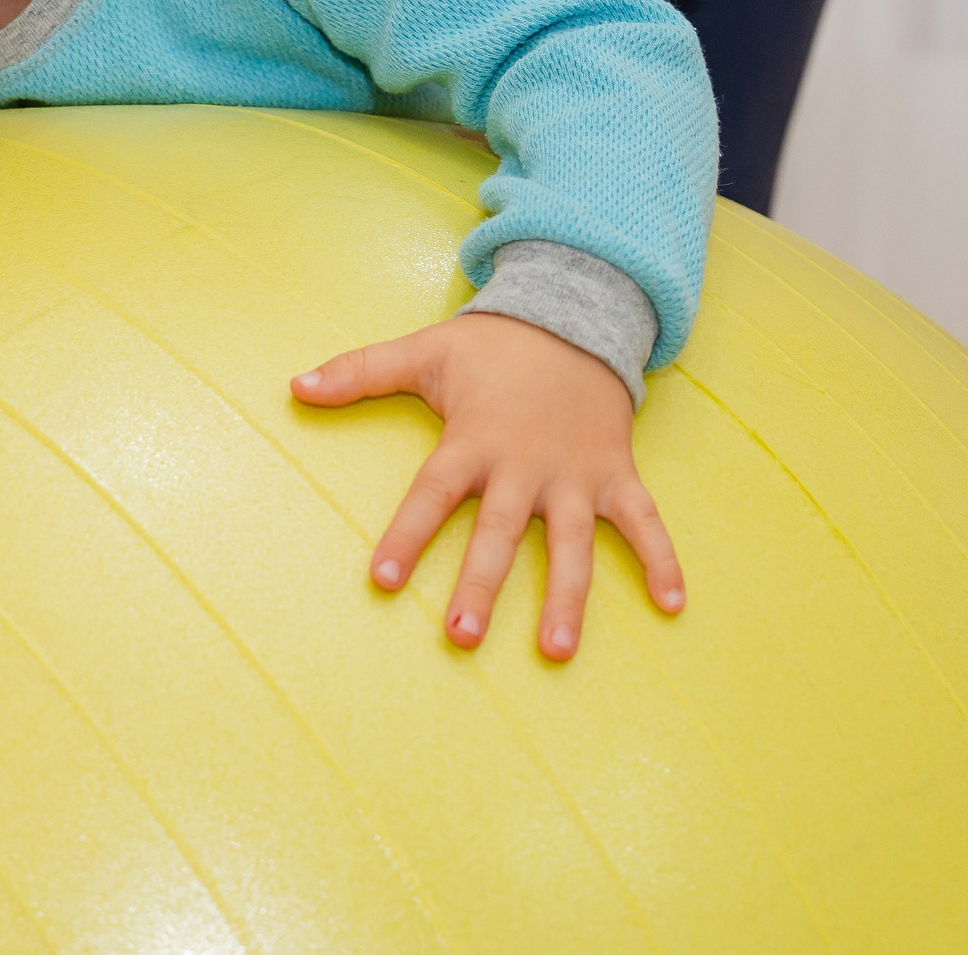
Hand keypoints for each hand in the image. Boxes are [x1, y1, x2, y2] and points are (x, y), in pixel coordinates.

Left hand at [291, 312, 683, 658]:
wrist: (574, 317)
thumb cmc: (491, 348)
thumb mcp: (422, 351)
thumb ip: (358, 372)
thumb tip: (293, 385)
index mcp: (474, 439)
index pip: (432, 494)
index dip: (406, 535)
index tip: (382, 580)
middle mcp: (525, 464)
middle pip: (499, 532)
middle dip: (481, 584)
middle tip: (460, 636)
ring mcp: (575, 474)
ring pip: (572, 544)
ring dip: (567, 598)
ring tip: (556, 651)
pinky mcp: (616, 475)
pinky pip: (646, 523)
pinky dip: (664, 560)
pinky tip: (674, 605)